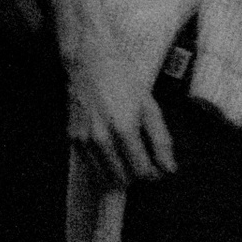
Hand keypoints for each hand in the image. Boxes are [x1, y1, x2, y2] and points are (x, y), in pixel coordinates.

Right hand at [67, 50, 175, 186]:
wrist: (90, 63)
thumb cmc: (123, 82)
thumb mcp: (150, 107)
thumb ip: (161, 141)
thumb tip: (168, 169)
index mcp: (124, 130)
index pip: (142, 172)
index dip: (153, 173)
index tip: (156, 165)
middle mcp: (101, 138)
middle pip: (123, 178)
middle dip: (135, 174)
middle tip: (142, 159)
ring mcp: (84, 139)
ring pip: (104, 175)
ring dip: (118, 171)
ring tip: (126, 154)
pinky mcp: (72, 137)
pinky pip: (90, 164)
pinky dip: (102, 163)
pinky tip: (110, 146)